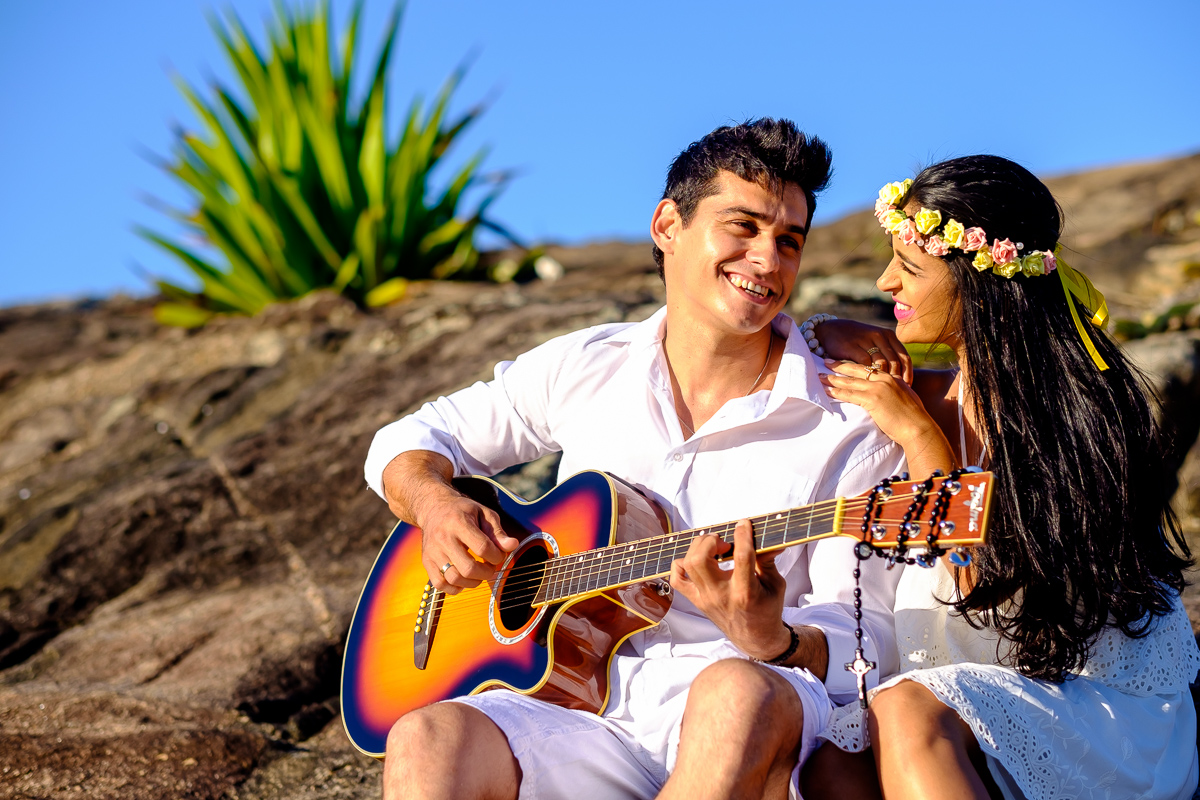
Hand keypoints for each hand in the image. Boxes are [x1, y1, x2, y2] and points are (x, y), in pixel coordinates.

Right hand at [381, 452, 519, 593]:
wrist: (434, 508)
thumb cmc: (463, 512)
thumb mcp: (484, 514)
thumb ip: (498, 532)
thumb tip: (512, 545)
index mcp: (458, 523)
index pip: (482, 547)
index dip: (497, 556)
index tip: (500, 555)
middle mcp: (443, 538)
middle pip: (468, 568)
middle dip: (486, 572)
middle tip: (490, 566)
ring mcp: (432, 551)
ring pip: (454, 579)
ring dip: (473, 582)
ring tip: (478, 573)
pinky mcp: (426, 561)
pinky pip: (440, 584)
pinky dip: (455, 588)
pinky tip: (463, 579)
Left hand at [670, 520, 791, 660]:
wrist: (755, 638)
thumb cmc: (767, 609)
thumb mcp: (775, 585)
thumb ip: (768, 560)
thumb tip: (770, 539)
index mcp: (745, 592)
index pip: (741, 558)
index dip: (742, 536)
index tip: (744, 523)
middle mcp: (721, 596)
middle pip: (701, 560)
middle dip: (710, 541)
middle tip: (723, 541)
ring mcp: (705, 599)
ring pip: (687, 565)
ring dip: (697, 548)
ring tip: (713, 548)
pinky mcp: (697, 601)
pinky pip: (677, 579)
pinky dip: (682, 564)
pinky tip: (698, 560)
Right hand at [815, 320, 911, 383]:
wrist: (832, 330)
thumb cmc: (856, 340)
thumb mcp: (874, 341)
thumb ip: (887, 353)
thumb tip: (899, 375)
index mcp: (888, 335)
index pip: (904, 357)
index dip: (908, 373)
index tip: (908, 387)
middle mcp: (879, 336)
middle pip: (894, 362)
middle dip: (897, 379)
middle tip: (897, 393)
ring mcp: (866, 340)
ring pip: (880, 364)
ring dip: (883, 380)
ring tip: (885, 392)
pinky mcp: (852, 347)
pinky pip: (864, 364)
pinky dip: (867, 376)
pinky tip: (867, 386)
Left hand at [819, 359, 954, 477]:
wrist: (918, 427)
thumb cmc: (912, 418)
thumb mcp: (905, 398)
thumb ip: (895, 391)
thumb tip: (887, 394)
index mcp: (892, 377)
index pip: (869, 367)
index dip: (853, 364)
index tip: (843, 362)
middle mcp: (884, 379)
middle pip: (857, 369)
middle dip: (839, 365)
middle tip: (826, 362)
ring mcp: (878, 388)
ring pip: (850, 381)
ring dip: (832, 379)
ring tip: (819, 376)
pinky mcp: (872, 399)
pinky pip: (850, 394)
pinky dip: (836, 392)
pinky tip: (826, 391)